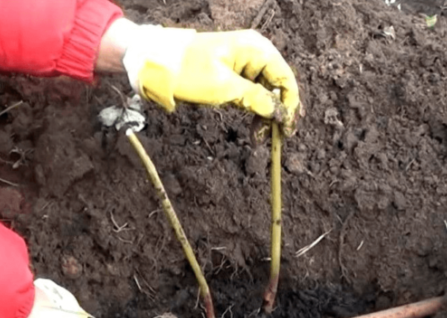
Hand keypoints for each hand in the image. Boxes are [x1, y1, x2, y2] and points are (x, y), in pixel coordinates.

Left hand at [120, 24, 300, 135]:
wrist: (156, 64)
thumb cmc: (188, 71)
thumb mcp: (224, 88)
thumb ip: (256, 99)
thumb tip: (280, 113)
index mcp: (256, 49)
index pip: (285, 79)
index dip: (290, 105)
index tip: (287, 128)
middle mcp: (255, 52)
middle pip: (278, 86)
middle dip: (277, 112)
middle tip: (275, 138)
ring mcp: (244, 63)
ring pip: (266, 92)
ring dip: (265, 115)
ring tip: (258, 137)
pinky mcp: (234, 73)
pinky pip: (252, 93)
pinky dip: (253, 110)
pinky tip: (253, 128)